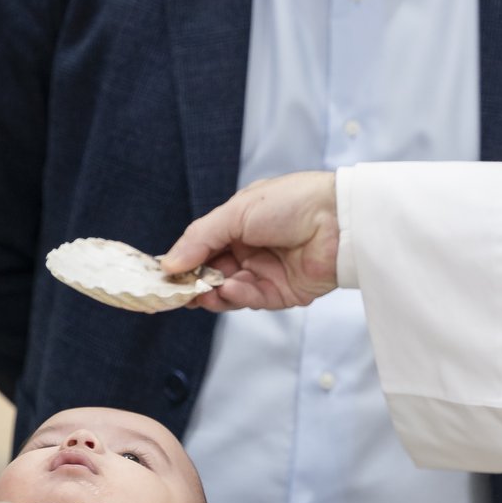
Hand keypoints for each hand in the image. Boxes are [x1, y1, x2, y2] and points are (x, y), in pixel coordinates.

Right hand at [160, 171, 340, 311]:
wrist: (338, 218)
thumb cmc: (291, 202)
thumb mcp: (236, 212)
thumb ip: (201, 238)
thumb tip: (170, 263)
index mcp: (238, 225)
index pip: (202, 248)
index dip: (183, 261)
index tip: (163, 274)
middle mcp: (250, 250)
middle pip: (212, 274)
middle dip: (194, 283)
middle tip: (176, 291)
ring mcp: (265, 272)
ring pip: (228, 292)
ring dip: (213, 293)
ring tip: (201, 292)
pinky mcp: (282, 293)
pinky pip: (252, 300)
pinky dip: (238, 296)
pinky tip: (229, 289)